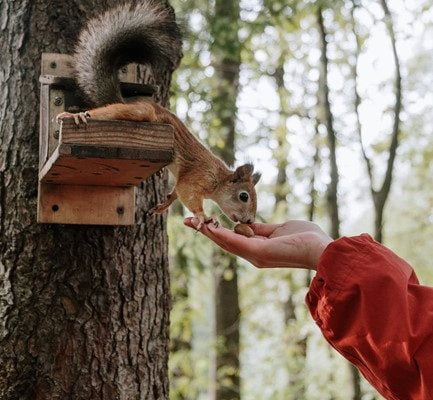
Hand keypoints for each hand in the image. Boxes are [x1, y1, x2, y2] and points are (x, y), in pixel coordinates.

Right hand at [183, 219, 331, 269]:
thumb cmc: (306, 238)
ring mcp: (255, 255)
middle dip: (205, 231)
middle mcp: (253, 254)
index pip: (232, 238)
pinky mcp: (259, 252)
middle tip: (187, 220)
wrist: (322, 249)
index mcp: (258, 248)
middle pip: (224, 241)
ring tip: (192, 222)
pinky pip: (235, 242)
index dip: (215, 230)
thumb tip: (247, 224)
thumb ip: (261, 228)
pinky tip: (209, 227)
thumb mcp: (279, 229)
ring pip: (226, 242)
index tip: (202, 220)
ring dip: (208, 232)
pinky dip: (220, 235)